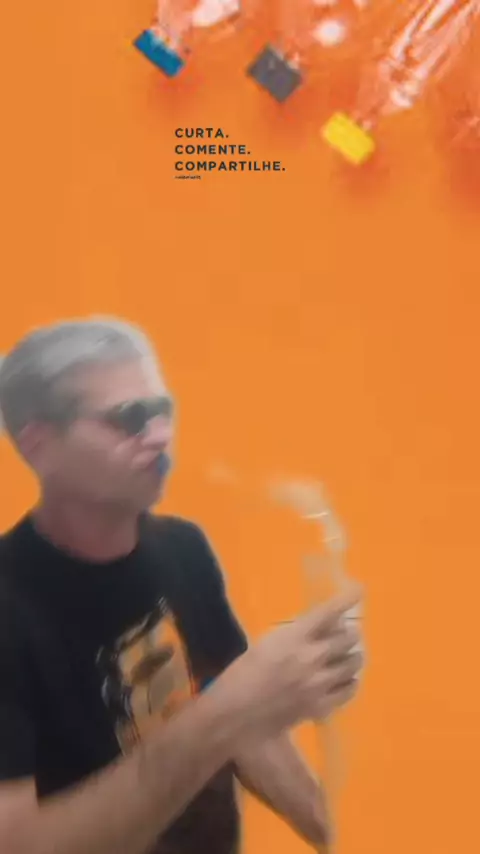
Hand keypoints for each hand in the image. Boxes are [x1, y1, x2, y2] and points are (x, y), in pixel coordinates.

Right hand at [228, 583, 363, 739]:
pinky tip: (343, 681)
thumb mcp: (266, 644)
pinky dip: (349, 681)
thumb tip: (320, 627)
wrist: (235, 716)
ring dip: (352, 656)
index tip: (359, 590)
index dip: (346, 599)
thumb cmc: (242, 674)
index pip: (328, 612)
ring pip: (354, 663)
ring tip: (347, 657)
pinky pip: (349, 690)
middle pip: (348, 638)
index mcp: (294, 637)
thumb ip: (294, 634)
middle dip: (349, 633)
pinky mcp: (322, 706)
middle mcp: (312, 657)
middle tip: (346, 634)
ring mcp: (319, 684)